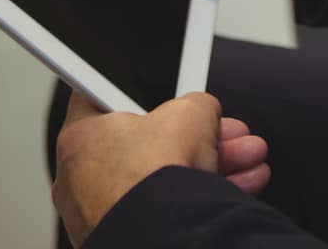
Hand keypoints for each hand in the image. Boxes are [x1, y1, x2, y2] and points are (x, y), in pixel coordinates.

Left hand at [54, 89, 269, 247]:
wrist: (158, 235)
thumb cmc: (153, 176)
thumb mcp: (190, 113)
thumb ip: (196, 104)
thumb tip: (205, 112)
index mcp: (81, 137)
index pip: (105, 102)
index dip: (140, 93)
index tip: (163, 93)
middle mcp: (82, 178)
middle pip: (150, 143)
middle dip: (199, 137)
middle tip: (225, 134)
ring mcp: (100, 214)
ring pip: (163, 179)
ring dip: (209, 166)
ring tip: (246, 162)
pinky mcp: (123, 238)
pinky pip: (163, 209)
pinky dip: (195, 199)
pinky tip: (236, 188)